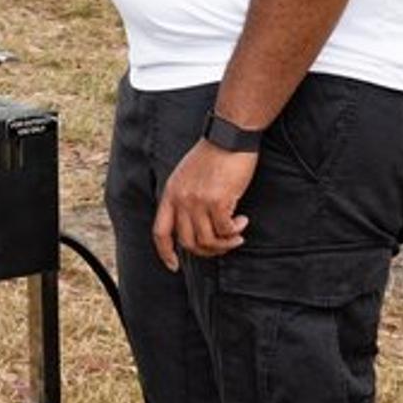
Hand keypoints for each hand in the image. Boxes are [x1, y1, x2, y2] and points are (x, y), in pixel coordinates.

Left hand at [153, 138, 254, 271]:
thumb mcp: (187, 175)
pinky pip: (225, 230)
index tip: (173, 266)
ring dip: (226, 243)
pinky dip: (236, 230)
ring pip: (208, 240)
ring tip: (238, 234)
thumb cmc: (213, 154)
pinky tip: (243, 221)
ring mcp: (198, 201)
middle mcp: (181, 200)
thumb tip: (193, 224)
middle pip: (188, 242)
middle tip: (225, 245)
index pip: (160, 232)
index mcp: (170, 194)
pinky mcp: (217, 201)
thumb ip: (185, 198)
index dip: (165, 253)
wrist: (228, 136)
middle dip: (208, 250)